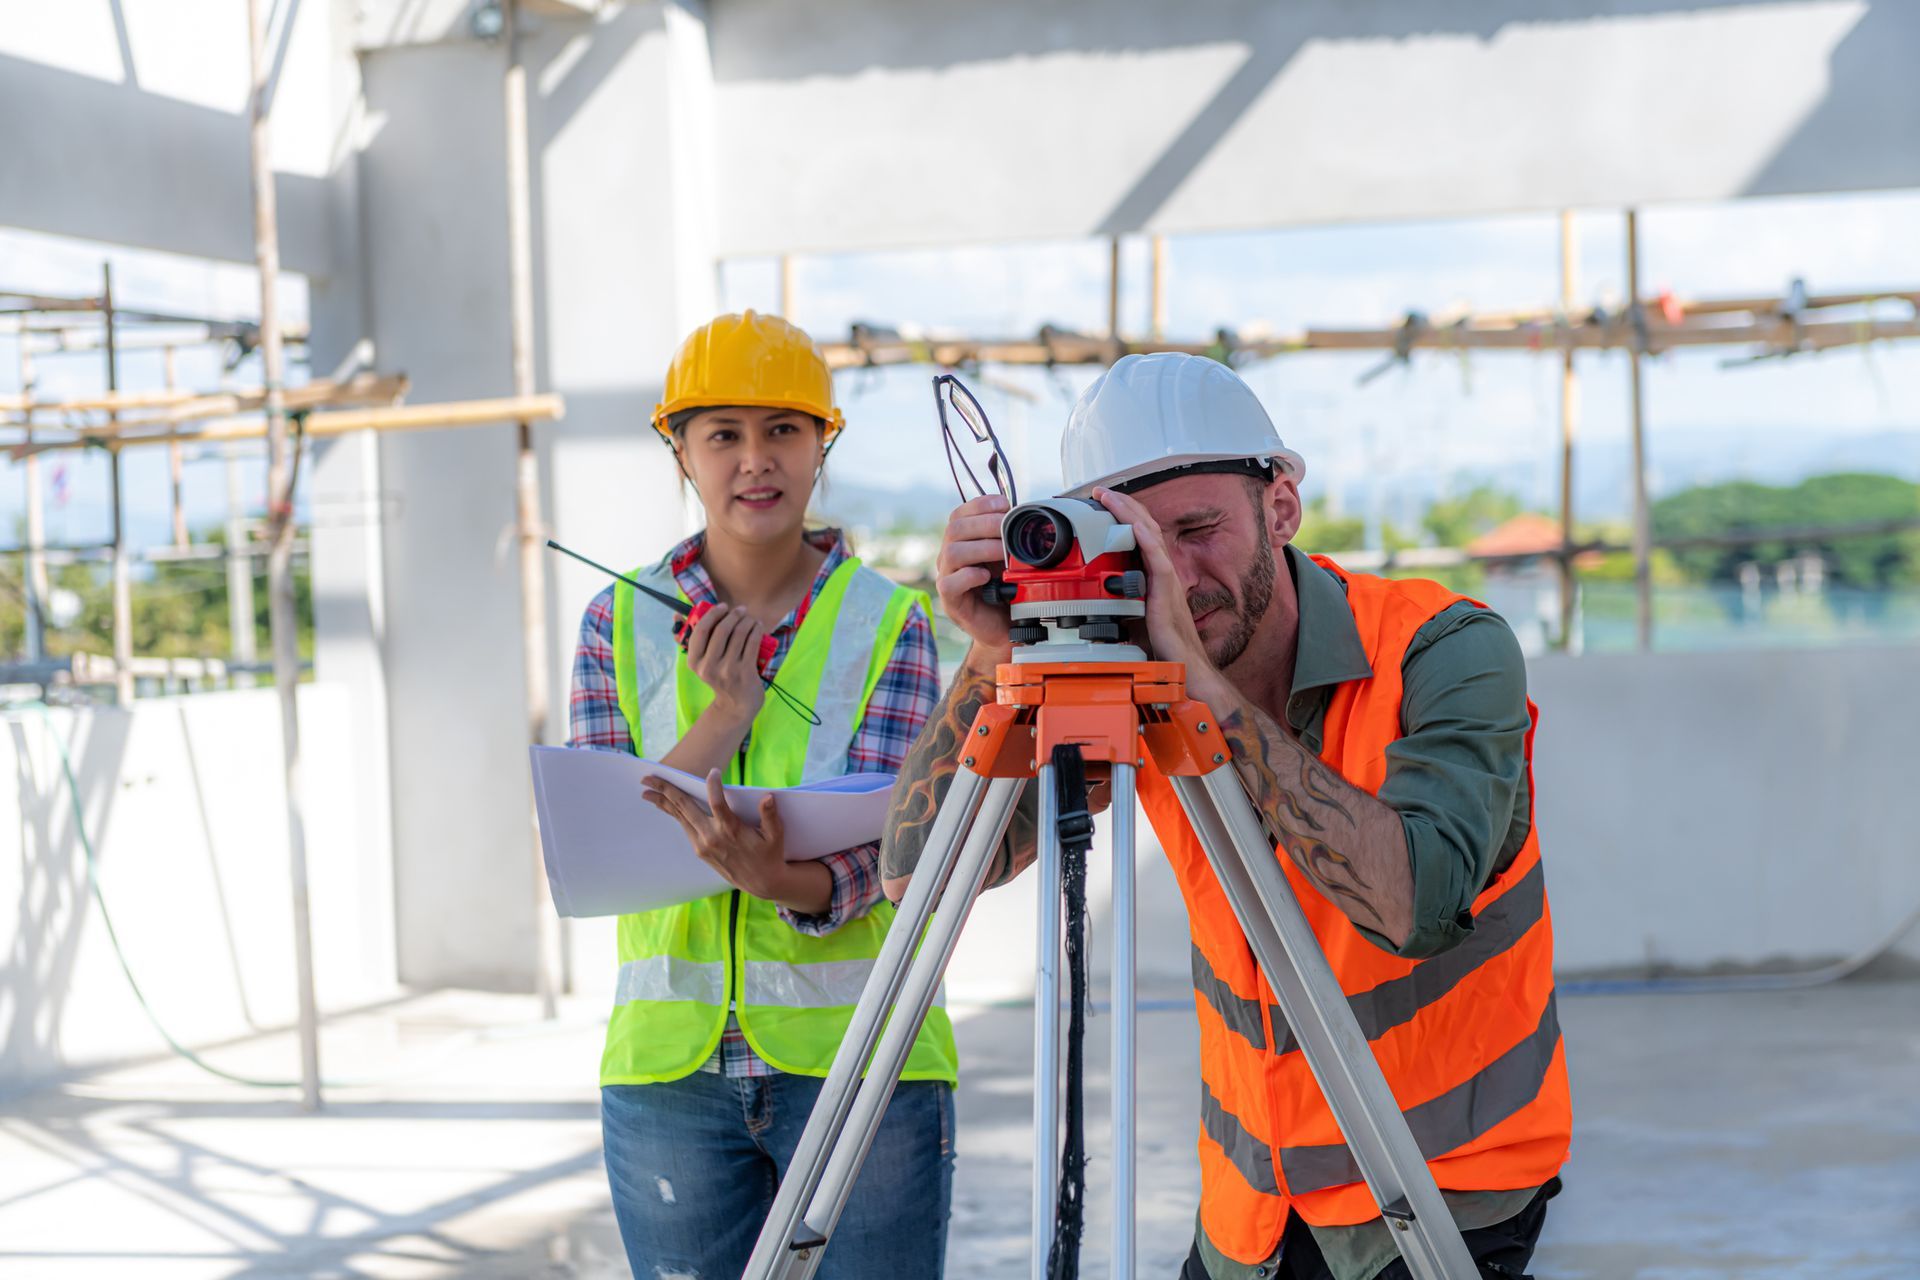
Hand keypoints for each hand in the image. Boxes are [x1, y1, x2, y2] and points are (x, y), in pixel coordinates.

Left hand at [643, 768, 799, 902]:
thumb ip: (770, 815)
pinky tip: (666, 805)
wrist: (761, 882)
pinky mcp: (700, 850)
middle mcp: (712, 837)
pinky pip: (684, 826)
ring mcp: (703, 845)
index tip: (713, 772)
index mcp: (731, 830)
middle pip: (684, 808)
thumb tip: (768, 797)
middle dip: (666, 791)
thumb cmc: (770, 854)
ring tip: (647, 791)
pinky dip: (674, 813)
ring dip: (663, 802)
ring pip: (680, 817)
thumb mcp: (776, 835)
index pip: (718, 803)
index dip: (714, 786)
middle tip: (648, 778)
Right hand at [684, 603, 766, 724]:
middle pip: (722, 630)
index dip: (712, 614)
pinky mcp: (745, 671)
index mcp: (694, 662)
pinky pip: (752, 643)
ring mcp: (728, 669)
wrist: (736, 704)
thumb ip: (691, 640)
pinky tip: (757, 626)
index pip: (701, 630)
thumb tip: (677, 615)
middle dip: (733, 615)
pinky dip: (756, 630)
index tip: (722, 607)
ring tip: (750, 618)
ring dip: (747, 621)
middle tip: (740, 610)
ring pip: (739, 634)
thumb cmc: (719, 677)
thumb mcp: (701, 663)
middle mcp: (709, 667)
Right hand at [935, 494, 1012, 659]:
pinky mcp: (951, 600)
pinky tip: (986, 576)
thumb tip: (1025, 515)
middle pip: (955, 528)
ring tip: (1003, 552)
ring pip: (952, 553)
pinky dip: (969, 576)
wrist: (1005, 627)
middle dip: (985, 523)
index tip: (1003, 504)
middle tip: (1007, 528)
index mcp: (963, 542)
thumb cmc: (1006, 591)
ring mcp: (948, 577)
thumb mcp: (1010, 558)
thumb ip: (1010, 538)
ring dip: (981, 548)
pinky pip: (950, 583)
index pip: (960, 514)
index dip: (980, 505)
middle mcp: (951, 556)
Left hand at [1090, 486, 1226, 700]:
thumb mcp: (1135, 621)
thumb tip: (1095, 600)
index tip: (1103, 504)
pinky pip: (1155, 559)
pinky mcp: (1166, 594)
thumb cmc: (1166, 651)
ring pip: (1148, 536)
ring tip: (1109, 496)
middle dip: (1123, 505)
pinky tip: (1132, 524)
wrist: (1188, 671)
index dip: (1124, 518)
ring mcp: (1166, 581)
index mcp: (1155, 578)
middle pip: (1144, 529)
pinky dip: (1144, 538)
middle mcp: (1163, 574)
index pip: (1140, 538)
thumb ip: (1121, 604)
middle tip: (1102, 491)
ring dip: (1128, 513)